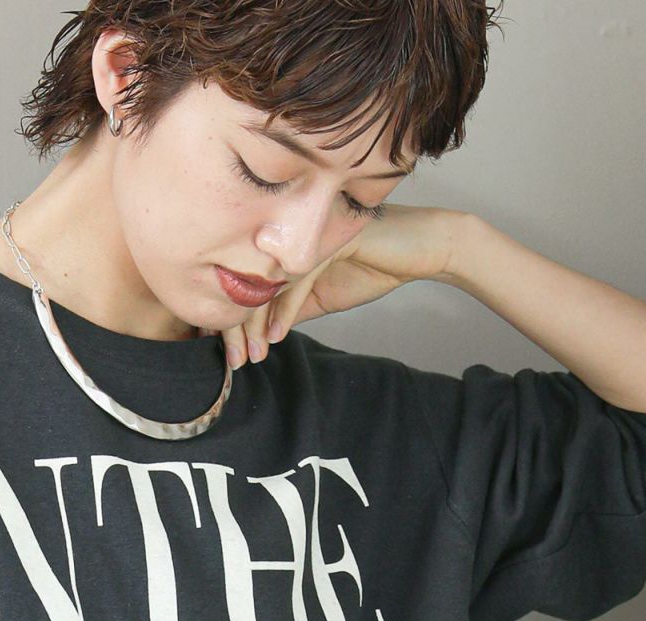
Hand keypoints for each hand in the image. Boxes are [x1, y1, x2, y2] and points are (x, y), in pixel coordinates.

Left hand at [205, 204, 468, 366]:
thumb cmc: (371, 267)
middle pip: (250, 281)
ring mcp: (308, 235)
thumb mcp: (320, 297)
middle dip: (237, 324)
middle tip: (234, 360)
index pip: (247, 282)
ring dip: (258, 322)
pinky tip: (277, 334)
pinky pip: (299, 277)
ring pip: (270, 280)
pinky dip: (286, 308)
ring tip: (254, 354)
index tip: (227, 352)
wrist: (418, 251)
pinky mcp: (329, 239)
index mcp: (285, 247)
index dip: (233, 318)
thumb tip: (257, 334)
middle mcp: (291, 237)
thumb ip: (289, 308)